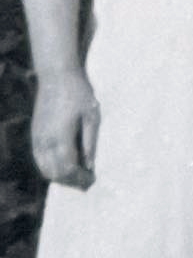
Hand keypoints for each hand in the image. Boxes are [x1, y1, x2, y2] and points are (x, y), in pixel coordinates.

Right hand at [31, 70, 99, 188]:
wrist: (57, 76)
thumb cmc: (79, 94)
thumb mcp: (91, 117)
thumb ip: (89, 143)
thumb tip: (90, 166)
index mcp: (60, 137)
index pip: (68, 169)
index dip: (80, 179)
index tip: (93, 180)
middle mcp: (45, 141)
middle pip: (55, 173)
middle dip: (71, 181)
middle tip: (87, 181)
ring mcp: (37, 138)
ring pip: (45, 169)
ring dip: (61, 176)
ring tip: (79, 174)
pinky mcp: (35, 134)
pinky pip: (40, 159)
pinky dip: (52, 168)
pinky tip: (66, 164)